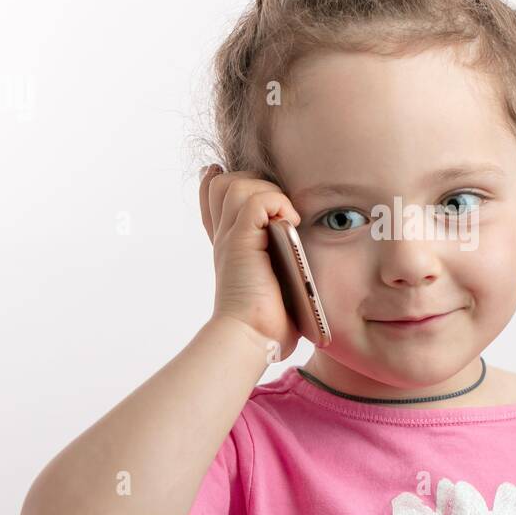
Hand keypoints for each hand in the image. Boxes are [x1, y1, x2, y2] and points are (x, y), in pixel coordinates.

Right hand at [199, 164, 303, 360]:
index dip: (221, 182)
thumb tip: (300, 266)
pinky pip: (256, 199)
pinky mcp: (240, 240)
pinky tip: (291, 223)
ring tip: (286, 217)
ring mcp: (230, 237)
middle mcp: (225, 237)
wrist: (252, 338)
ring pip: (237, 183)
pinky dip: (277, 202)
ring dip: (268, 191)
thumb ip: (282, 264)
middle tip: (279, 206)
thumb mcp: (276, 286)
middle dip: (255, 182)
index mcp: (231, 245)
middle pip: (224, 182)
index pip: (215, 199)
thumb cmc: (268, 323)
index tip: (230, 176)